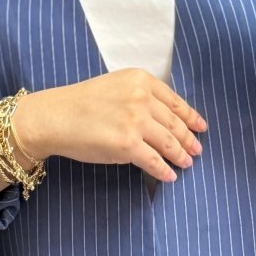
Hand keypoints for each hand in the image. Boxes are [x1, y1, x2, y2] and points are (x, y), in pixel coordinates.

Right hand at [15, 69, 207, 183]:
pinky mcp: (128, 145)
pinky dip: (165, 171)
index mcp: (140, 79)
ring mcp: (136, 122)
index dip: (191, 116)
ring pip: (169, 143)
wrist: (55, 117)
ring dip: (180, 155)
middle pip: (175, 123)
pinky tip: (169, 176)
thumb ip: (140, 95)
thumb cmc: (80, 103)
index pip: (175, 101)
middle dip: (189, 139)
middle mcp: (141, 98)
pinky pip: (155, 162)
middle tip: (197, 149)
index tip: (201, 126)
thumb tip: (165, 118)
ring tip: (186, 163)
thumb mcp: (116, 85)